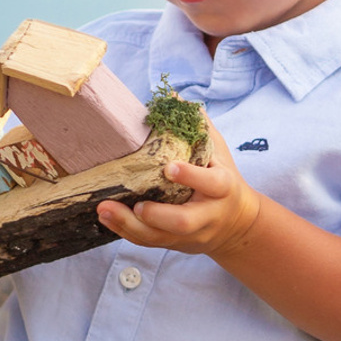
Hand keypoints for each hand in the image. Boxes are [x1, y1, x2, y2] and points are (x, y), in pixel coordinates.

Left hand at [96, 124, 261, 257]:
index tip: (168, 168)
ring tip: (104, 209)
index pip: (211, 183)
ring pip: (160, 238)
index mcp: (223, 188)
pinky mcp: (174, 244)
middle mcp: (207, 215)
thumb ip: (198, 126)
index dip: (191, 176)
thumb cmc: (222, 179)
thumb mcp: (218, 151)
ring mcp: (190, 234)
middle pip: (184, 222)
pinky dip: (126, 231)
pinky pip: (149, 242)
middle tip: (135, 204)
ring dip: (130, 225)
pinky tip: (106, 218)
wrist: (236, 224)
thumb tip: (172, 96)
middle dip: (157, 215)